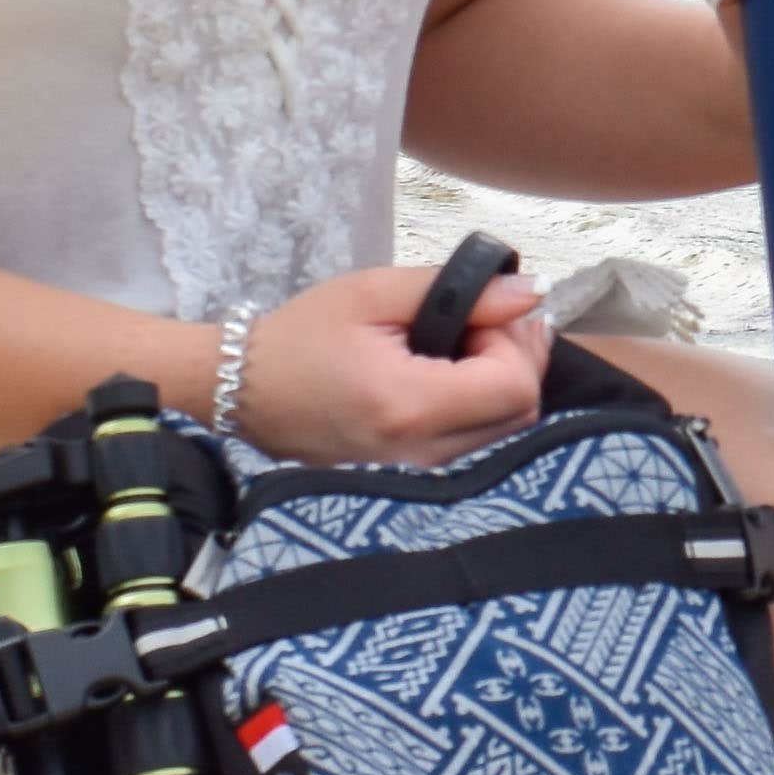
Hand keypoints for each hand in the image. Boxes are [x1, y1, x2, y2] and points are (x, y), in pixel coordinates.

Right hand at [235, 258, 549, 462]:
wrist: (243, 391)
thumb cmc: (302, 336)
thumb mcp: (372, 294)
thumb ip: (458, 291)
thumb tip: (529, 292)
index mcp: (407, 406)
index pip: (514, 388)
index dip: (513, 344)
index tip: (478, 317)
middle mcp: (419, 454)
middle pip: (520, 414)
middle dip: (515, 361)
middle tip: (479, 325)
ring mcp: (415, 476)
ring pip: (505, 434)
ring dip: (502, 385)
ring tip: (462, 349)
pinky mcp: (411, 482)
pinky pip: (477, 448)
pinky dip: (482, 411)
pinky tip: (453, 380)